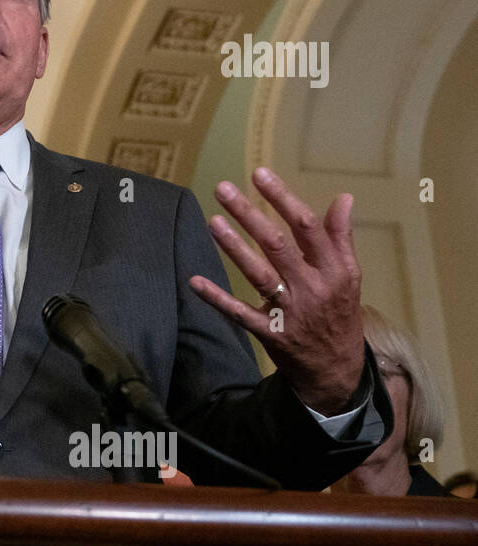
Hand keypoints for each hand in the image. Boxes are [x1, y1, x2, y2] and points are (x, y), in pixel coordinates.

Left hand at [189, 167, 364, 414]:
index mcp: (334, 270)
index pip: (306, 226)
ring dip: (233, 247)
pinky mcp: (271, 333)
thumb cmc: (339, 315)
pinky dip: (217, 298)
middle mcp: (313, 287)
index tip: (259, 174)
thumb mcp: (350, 276)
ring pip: (258, 274)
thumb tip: (344, 198)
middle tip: (223, 188)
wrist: (336, 371)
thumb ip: (341, 237)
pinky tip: (195, 281)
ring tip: (212, 221)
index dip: (282, 198)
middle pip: (278, 244)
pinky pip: (239, 313)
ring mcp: (291, 311)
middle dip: (249, 214)